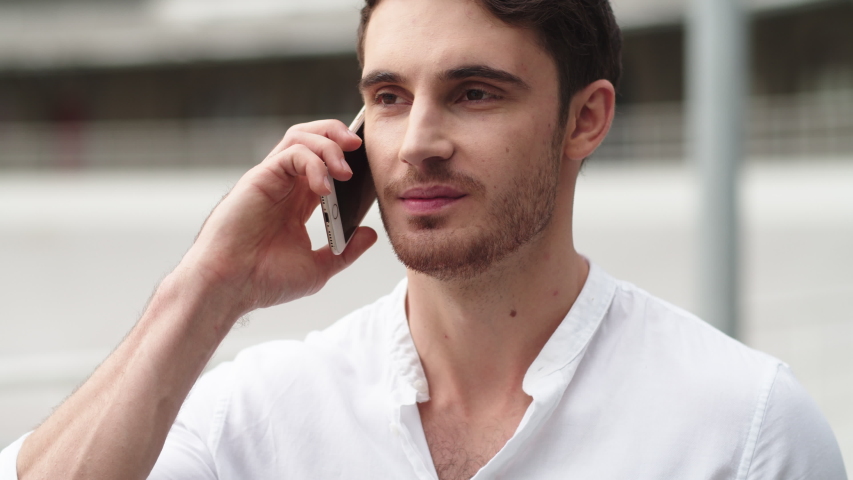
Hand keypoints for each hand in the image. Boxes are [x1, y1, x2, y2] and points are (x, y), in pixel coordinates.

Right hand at [179, 119, 377, 313]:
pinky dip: (314, 163)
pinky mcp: (260, 178)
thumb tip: (370, 234)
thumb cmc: (263, 280)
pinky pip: (291, 153)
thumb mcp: (317, 269)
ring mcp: (271, 179)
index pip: (325, 164)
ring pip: (300, 137)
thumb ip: (345, 251)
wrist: (229, 287)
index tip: (370, 164)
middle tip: (360, 146)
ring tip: (346, 169)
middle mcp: (284, 185)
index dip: (347, 157)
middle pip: (312, 138)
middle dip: (338, 134)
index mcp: (297, 202)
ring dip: (329, 144)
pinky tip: (325, 189)